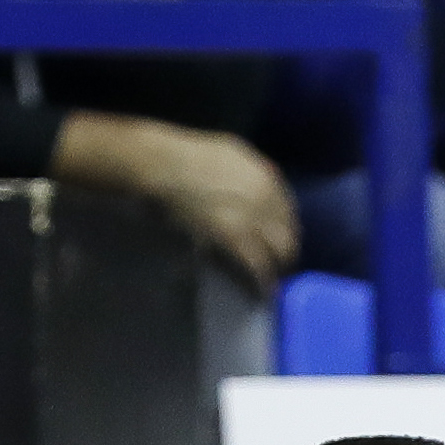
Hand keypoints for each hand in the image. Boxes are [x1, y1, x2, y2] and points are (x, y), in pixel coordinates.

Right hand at [52, 113, 298, 288]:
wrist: (154, 164)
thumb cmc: (179, 157)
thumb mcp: (226, 152)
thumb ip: (248, 172)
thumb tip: (261, 192)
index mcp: (265, 173)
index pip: (289, 211)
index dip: (281, 231)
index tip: (273, 244)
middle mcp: (266, 193)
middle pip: (289, 233)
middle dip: (282, 253)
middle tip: (272, 267)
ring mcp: (252, 215)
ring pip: (280, 252)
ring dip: (274, 269)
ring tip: (265, 282)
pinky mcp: (235, 236)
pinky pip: (258, 266)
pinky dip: (260, 282)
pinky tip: (258, 292)